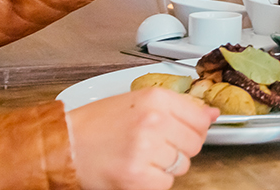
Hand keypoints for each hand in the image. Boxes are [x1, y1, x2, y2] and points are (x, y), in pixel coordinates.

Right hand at [67, 87, 218, 189]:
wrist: (66, 144)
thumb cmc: (97, 124)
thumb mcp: (137, 102)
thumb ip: (178, 106)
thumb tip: (212, 114)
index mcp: (155, 98)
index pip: (200, 118)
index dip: (194, 128)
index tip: (183, 131)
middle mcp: (154, 121)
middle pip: (194, 143)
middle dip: (177, 148)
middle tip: (152, 145)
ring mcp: (146, 149)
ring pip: (181, 165)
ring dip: (165, 165)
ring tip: (140, 156)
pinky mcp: (137, 177)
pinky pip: (165, 184)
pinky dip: (153, 182)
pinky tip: (135, 170)